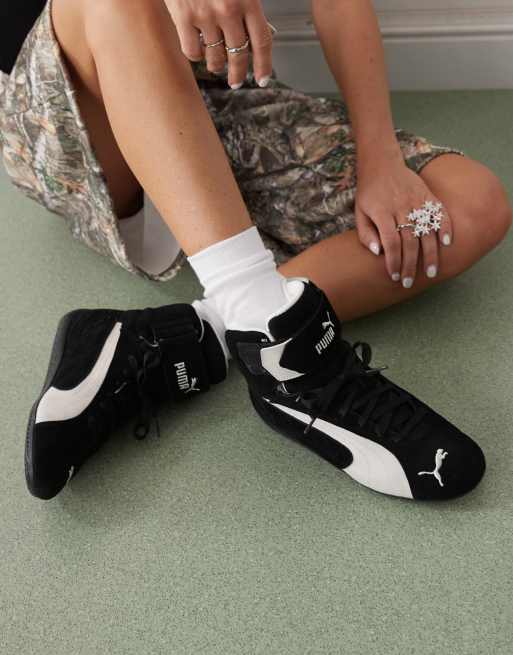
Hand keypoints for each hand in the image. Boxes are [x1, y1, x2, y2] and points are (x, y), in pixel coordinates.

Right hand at [164, 0, 273, 88]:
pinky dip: (196, 55)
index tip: (263, 79)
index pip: (262, 41)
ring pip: (215, 58)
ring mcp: (204, 14)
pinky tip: (197, 50)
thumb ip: (249, 7)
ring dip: (216, 66)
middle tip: (236, 81)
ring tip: (216, 65)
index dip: (264, 65)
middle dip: (238, 73)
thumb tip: (258, 37)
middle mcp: (228, 9)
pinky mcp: (182, 16)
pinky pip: (191, 51)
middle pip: (239, 55)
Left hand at [355, 149, 452, 286]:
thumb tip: (377, 253)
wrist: (382, 165)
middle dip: (410, 265)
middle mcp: (400, 207)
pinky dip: (445, 227)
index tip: (395, 276)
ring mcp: (416, 200)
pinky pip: (439, 213)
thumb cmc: (369, 194)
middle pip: (409, 241)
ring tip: (432, 273)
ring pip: (426, 231)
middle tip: (410, 282)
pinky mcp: (427, 195)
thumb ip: (366, 234)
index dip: (393, 261)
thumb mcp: (359, 213)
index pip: (390, 242)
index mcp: (382, 213)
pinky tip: (447, 243)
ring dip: (430, 254)